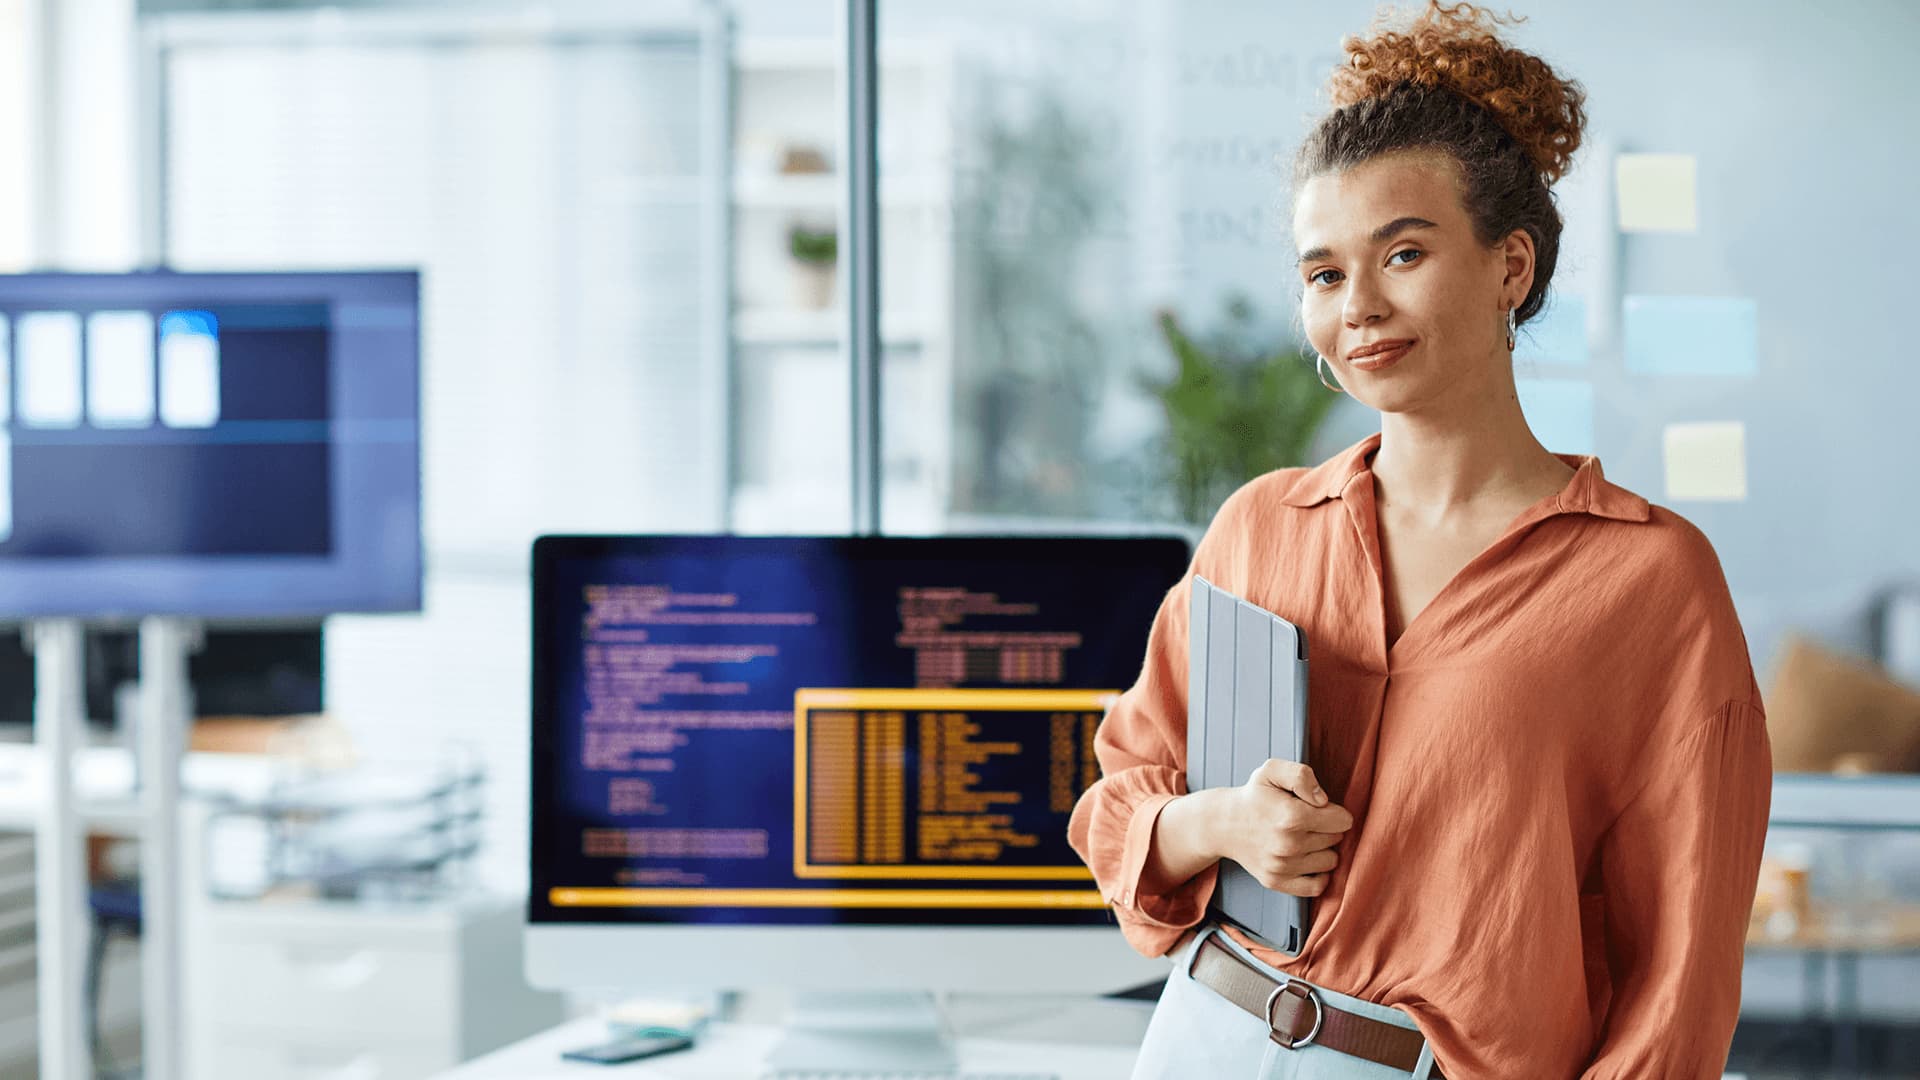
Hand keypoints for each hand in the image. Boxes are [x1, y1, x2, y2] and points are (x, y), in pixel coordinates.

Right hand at [1207, 759, 1351, 897]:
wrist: (1223, 824)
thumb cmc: (1253, 796)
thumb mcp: (1272, 771)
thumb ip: (1301, 776)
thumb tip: (1323, 800)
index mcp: (1291, 816)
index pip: (1343, 820)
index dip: (1334, 811)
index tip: (1319, 808)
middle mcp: (1288, 845)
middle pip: (1337, 839)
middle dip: (1327, 828)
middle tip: (1307, 821)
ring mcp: (1282, 867)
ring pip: (1330, 862)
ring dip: (1323, 850)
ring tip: (1304, 838)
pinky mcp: (1277, 882)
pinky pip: (1317, 887)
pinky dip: (1318, 875)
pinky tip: (1307, 860)